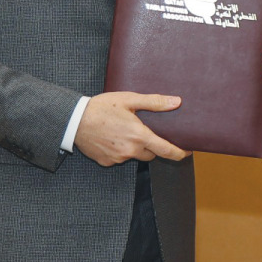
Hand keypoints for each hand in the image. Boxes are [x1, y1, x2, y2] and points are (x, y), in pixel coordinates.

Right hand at [74, 91, 188, 166]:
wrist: (74, 120)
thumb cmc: (103, 107)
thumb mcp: (130, 100)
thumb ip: (155, 102)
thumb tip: (177, 102)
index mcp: (139, 135)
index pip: (166, 150)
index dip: (179, 153)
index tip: (187, 153)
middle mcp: (130, 150)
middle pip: (151, 153)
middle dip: (152, 145)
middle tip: (144, 131)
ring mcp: (117, 158)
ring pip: (134, 155)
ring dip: (134, 147)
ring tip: (124, 130)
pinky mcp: (106, 162)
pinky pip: (119, 158)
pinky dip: (120, 150)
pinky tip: (112, 137)